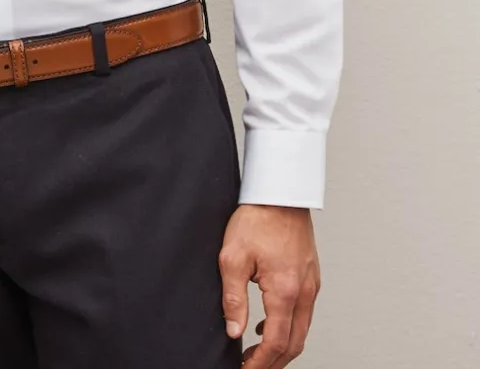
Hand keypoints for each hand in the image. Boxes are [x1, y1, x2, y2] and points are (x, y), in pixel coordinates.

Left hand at [218, 203, 320, 366]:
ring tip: (258, 353)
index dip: (260, 363)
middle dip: (273, 363)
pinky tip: (269, 324)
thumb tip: (234, 330)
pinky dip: (289, 327)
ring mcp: (311, 284)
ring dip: (282, 347)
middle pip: (294, 344)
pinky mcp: (311, 276)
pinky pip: (304, 313)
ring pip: (302, 330)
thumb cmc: (258, 218)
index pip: (277, 342)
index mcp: (285, 290)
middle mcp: (304, 291)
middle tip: (252, 368)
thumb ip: (233, 298)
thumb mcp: (233, 257)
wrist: (280, 193)